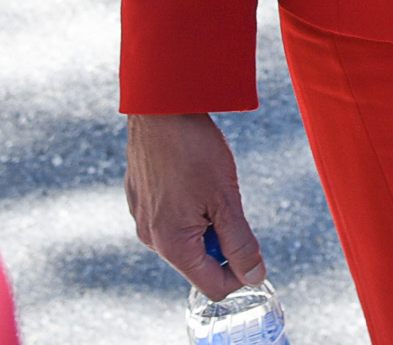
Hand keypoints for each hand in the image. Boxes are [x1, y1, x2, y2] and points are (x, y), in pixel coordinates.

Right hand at [126, 111, 261, 296]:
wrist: (160, 105)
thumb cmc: (194, 149)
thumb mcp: (227, 200)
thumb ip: (240, 243)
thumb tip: (255, 277)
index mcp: (172, 245)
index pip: (212, 287)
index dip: (240, 273)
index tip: (253, 246)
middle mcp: (150, 237)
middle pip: (198, 262)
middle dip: (220, 240)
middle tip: (226, 201)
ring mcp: (140, 217)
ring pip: (184, 237)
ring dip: (204, 221)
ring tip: (207, 184)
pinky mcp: (137, 197)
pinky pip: (168, 216)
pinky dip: (186, 205)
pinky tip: (190, 175)